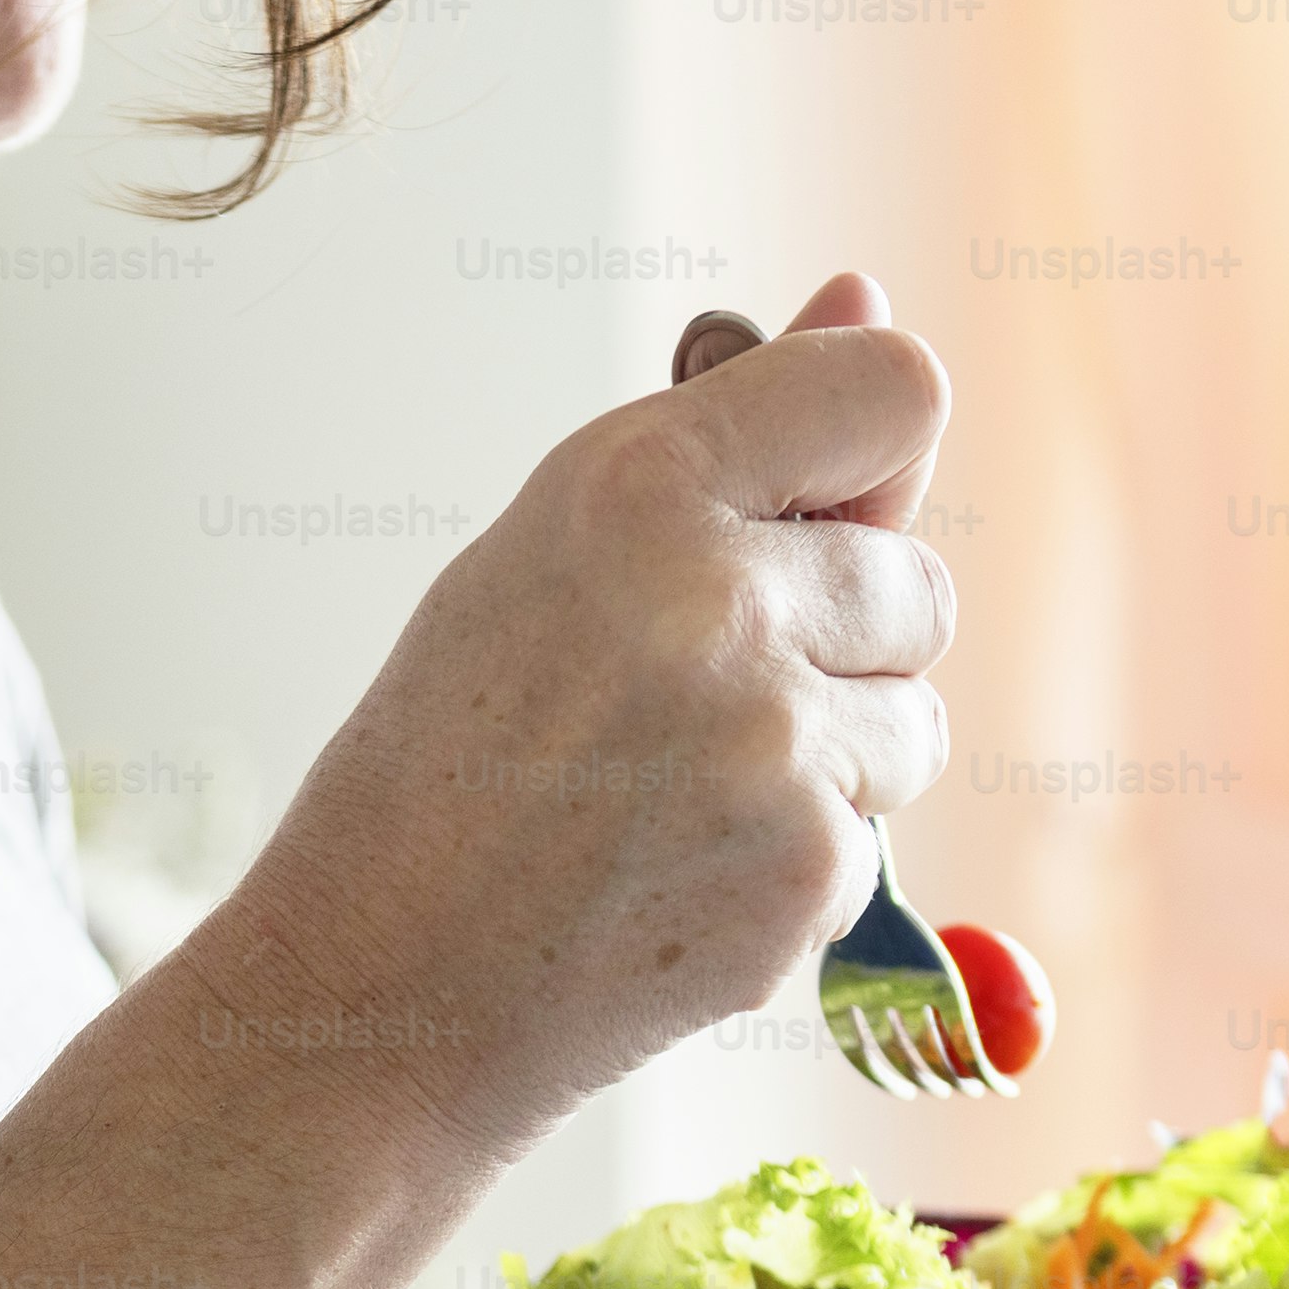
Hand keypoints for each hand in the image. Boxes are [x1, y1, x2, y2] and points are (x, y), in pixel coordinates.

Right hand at [200, 269, 955, 1161]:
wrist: (369, 997)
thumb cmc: (438, 773)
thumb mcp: (548, 559)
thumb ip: (729, 444)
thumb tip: (863, 291)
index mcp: (634, 485)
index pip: (893, 387)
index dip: (868, 455)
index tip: (816, 508)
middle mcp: (717, 599)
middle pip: (919, 580)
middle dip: (839, 644)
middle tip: (684, 707)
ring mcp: (773, 744)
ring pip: (916, 719)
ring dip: (832, 759)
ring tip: (669, 801)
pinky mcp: (810, 871)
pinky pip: (875, 837)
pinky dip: (794, 864)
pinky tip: (671, 882)